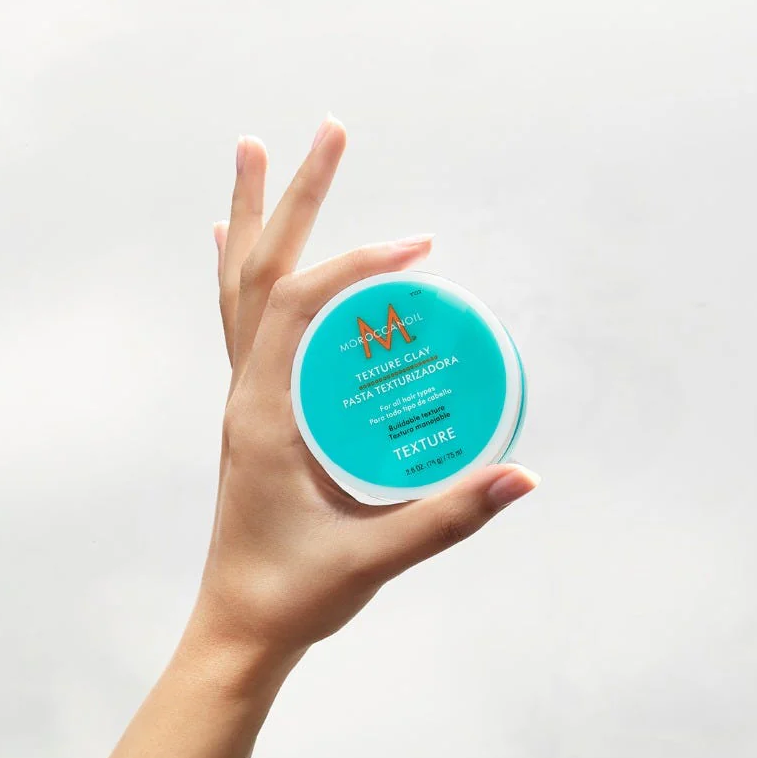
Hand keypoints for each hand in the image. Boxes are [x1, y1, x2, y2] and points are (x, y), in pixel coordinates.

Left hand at [200, 116, 538, 661]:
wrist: (239, 627)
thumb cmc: (294, 593)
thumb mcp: (374, 554)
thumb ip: (448, 517)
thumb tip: (523, 475)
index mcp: (265, 415)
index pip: (301, 308)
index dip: (357, 267)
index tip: (417, 249)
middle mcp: (246, 392)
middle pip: (260, 271)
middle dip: (295, 197)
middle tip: (325, 130)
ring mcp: (245, 398)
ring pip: (240, 287)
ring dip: (254, 217)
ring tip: (256, 151)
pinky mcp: (255, 410)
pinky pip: (240, 320)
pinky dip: (241, 271)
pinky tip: (233, 241)